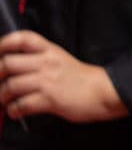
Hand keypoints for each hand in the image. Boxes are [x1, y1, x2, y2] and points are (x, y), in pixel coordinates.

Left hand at [0, 31, 126, 122]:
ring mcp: (48, 81)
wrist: (103, 91)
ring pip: (11, 86)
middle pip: (8, 63)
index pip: (23, 38)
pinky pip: (21, 105)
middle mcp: (47, 63)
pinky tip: (16, 111)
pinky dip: (14, 110)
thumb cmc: (81, 78)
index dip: (4, 44)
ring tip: (5, 101)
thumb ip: (39, 59)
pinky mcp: (50, 99)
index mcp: (50, 50)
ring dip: (2, 97)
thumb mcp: (61, 59)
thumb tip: (12, 67)